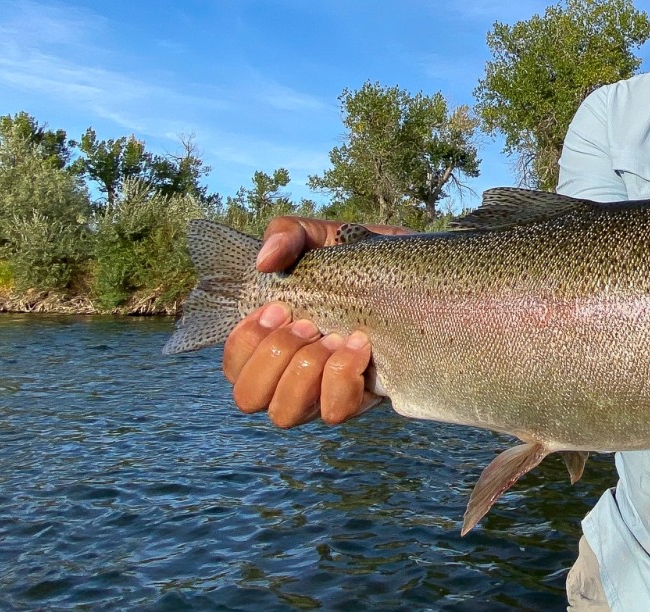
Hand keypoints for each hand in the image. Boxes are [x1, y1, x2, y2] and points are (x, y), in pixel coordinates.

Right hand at [221, 215, 410, 427]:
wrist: (417, 275)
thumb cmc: (360, 258)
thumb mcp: (321, 236)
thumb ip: (286, 235)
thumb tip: (265, 262)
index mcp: (272, 339)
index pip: (233, 367)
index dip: (245, 343)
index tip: (279, 308)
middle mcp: (290, 373)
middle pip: (248, 397)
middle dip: (274, 357)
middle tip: (309, 323)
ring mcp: (322, 392)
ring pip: (285, 414)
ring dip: (304, 372)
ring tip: (334, 337)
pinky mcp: (359, 400)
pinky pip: (335, 411)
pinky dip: (341, 378)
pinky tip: (360, 346)